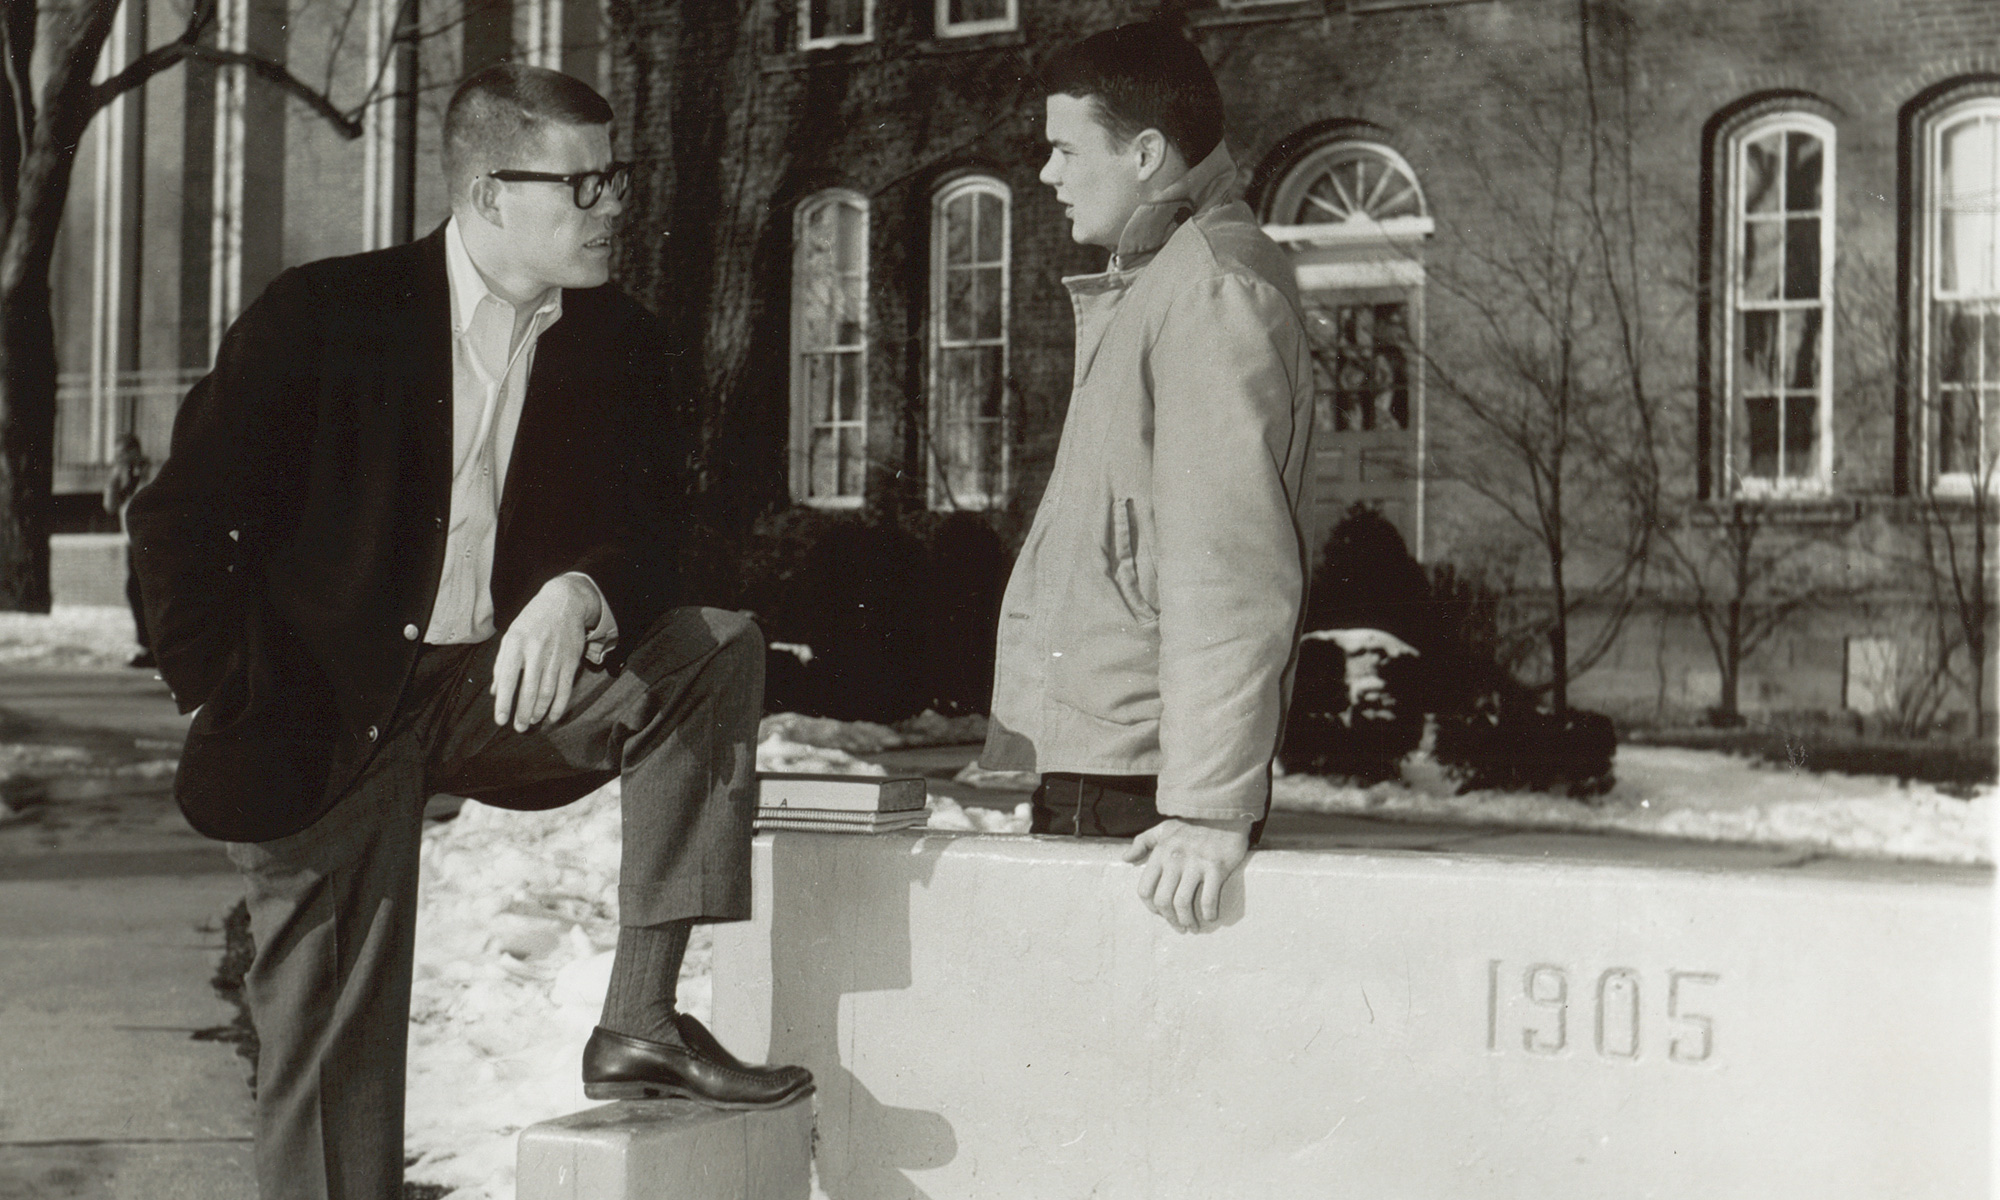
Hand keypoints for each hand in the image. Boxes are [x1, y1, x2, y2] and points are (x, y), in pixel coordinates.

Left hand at [492, 575, 600, 731]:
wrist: (564, 603)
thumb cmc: (532, 620)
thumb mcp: (511, 635)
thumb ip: (501, 663)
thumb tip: (494, 691)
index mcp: (516, 644)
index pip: (507, 678)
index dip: (503, 702)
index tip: (500, 720)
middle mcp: (535, 651)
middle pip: (528, 690)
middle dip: (523, 713)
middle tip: (519, 728)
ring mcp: (555, 657)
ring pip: (547, 692)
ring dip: (539, 712)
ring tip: (532, 723)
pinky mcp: (570, 661)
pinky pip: (565, 689)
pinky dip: (559, 706)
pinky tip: (552, 717)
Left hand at [1122, 816, 1252, 932]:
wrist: (1222, 814)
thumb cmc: (1191, 825)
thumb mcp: (1163, 829)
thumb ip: (1142, 843)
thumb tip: (1125, 858)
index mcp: (1160, 853)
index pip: (1145, 889)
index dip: (1151, 907)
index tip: (1161, 913)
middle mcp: (1174, 860)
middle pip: (1163, 901)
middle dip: (1170, 919)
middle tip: (1179, 927)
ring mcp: (1195, 864)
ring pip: (1182, 903)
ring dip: (1187, 921)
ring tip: (1193, 927)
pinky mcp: (1216, 867)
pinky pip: (1208, 899)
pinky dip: (1208, 913)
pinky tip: (1211, 917)